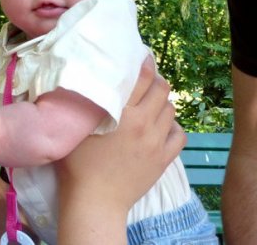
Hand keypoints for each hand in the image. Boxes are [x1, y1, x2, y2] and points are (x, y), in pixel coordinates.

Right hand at [54, 56, 185, 243]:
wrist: (95, 200)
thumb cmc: (77, 164)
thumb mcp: (76, 127)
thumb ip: (86, 103)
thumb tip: (89, 80)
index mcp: (122, 112)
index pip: (141, 78)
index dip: (144, 63)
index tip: (142, 56)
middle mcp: (143, 123)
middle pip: (161, 90)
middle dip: (156, 80)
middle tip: (146, 80)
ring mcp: (156, 141)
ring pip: (171, 110)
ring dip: (162, 102)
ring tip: (151, 104)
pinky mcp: (164, 159)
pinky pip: (180, 135)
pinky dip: (173, 126)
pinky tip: (161, 127)